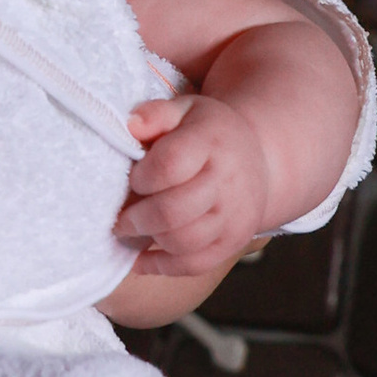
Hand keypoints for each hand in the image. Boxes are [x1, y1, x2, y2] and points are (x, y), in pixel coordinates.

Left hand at [118, 91, 272, 272]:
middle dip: (136, 219)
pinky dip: (163, 267)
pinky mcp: (235, 241)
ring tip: (133, 231)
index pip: (170, 165)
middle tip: (119, 219)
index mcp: (211, 141)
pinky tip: (141, 259)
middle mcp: (228, 180)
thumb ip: (155, 114)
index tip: (132, 179)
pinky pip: (196, 264)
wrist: (257, 159)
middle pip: (173, 211)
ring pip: (183, 241)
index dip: (142, 177)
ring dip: (149, 240)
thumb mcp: (185, 110)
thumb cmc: (208, 134)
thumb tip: (131, 127)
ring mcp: (234, 214)